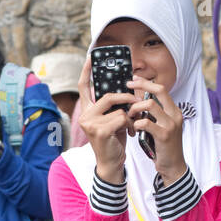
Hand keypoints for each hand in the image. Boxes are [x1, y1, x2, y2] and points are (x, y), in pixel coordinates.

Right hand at [77, 54, 134, 183]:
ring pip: (118, 108)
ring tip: (132, 125)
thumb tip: (126, 88)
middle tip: (136, 101)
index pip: (84, 87)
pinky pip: (122, 118)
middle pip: (107, 96)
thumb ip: (113, 106)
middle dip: (125, 97)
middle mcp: (85, 116)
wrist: (112, 164)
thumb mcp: (113, 120)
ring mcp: (91, 124)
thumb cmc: (114, 141)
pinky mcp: (100, 131)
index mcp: (87, 111)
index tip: (91, 56)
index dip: (87, 71)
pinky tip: (131, 133)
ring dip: (130, 116)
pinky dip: (130, 124)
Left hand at [125, 76, 185, 185]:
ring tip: (130, 116)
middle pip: (159, 91)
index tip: (134, 80)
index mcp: (174, 111)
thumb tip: (138, 102)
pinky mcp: (164, 135)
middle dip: (141, 86)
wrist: (173, 166)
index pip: (161, 89)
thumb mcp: (161, 127)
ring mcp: (170, 124)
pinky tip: (134, 128)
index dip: (147, 83)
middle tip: (128, 88)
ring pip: (150, 105)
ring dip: (136, 108)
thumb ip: (154, 115)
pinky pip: (146, 122)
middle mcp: (174, 114)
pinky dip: (137, 123)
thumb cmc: (164, 147)